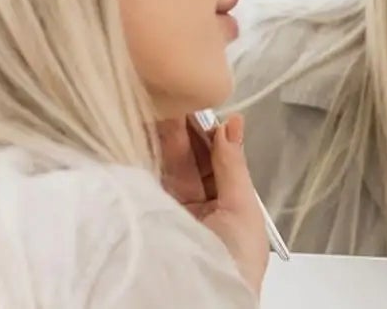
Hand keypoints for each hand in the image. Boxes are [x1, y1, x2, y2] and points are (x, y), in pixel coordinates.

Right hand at [157, 113, 269, 295]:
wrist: (202, 302)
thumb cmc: (234, 265)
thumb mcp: (243, 210)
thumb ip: (233, 166)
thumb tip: (233, 124)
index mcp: (225, 207)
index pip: (213, 161)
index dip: (207, 133)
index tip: (200, 103)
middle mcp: (195, 210)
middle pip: (187, 161)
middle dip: (184, 131)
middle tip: (177, 99)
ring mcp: (168, 215)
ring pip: (165, 169)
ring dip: (165, 140)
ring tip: (163, 108)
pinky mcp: (145, 221)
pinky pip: (144, 185)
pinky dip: (143, 159)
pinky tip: (145, 134)